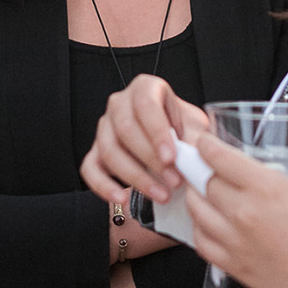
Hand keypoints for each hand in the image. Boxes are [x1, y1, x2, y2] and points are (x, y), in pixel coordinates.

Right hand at [80, 73, 208, 203]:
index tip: (171, 157)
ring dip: (136, 177)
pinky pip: (90, 169)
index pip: (146, 106)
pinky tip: (122, 199)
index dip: (157, 132)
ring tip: (161, 195)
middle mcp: (119, 104)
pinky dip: (104, 187)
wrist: (172, 142)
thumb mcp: (195, 126)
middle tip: (174, 181)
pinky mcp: (94, 151)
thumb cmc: (183, 129)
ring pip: (109, 151)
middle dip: (150, 159)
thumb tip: (197, 156)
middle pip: (126, 129)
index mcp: (145, 88)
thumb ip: (196, 137)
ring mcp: (104, 127)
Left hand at [187, 134, 287, 287]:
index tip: (205, 140)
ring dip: (196, 197)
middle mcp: (245, 214)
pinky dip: (199, 230)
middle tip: (203, 162)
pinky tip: (208, 224)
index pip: (220, 159)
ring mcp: (237, 243)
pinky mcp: (237, 268)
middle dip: (201, 168)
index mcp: (268, 189)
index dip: (206, 145)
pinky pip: (203, 245)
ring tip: (202, 190)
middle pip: (203, 182)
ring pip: (197, 212)